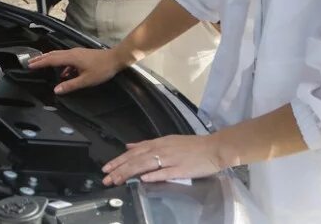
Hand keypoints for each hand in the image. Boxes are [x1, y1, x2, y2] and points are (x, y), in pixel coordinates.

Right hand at [26, 47, 131, 94]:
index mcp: (71, 58)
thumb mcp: (86, 80)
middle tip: (31, 62)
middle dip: (41, 59)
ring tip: (43, 65)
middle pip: (52, 55)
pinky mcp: (81, 54)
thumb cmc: (102, 69)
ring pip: (59, 55)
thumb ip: (70, 85)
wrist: (116, 58)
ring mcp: (77, 52)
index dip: (40, 63)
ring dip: (49, 59)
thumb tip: (57, 90)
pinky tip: (64, 72)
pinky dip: (61, 63)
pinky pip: (66, 58)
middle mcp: (72, 53)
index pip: (51, 60)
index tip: (30, 65)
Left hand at [101, 134, 224, 185]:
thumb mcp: (167, 140)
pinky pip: (165, 172)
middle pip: (136, 159)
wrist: (214, 147)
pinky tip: (143, 179)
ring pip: (145, 165)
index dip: (119, 160)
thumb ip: (147, 144)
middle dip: (119, 169)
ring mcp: (170, 159)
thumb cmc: (191, 146)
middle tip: (106, 178)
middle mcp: (161, 149)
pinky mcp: (181, 169)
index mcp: (158, 143)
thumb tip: (129, 146)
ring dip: (130, 173)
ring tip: (117, 180)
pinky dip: (154, 175)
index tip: (106, 168)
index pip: (133, 152)